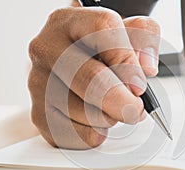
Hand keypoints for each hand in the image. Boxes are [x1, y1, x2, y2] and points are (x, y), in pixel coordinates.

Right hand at [28, 3, 159, 148]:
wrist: (67, 60)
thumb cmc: (97, 48)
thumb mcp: (124, 30)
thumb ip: (143, 38)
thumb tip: (146, 69)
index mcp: (69, 20)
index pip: (104, 30)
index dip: (127, 60)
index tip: (140, 84)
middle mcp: (47, 48)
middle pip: (90, 79)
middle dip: (123, 102)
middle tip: (136, 110)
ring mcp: (38, 82)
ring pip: (86, 112)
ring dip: (109, 116)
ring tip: (108, 105)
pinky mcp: (38, 113)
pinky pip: (75, 135)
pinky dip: (94, 133)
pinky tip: (93, 118)